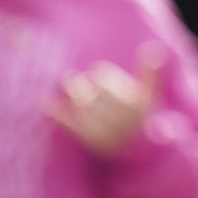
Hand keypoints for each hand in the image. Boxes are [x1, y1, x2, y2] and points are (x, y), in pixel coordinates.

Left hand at [46, 42, 163, 156]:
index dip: (101, 73)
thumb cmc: (143, 116)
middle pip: (95, 95)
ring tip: (66, 81)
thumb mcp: (152, 94)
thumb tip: (152, 46)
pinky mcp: (89, 142)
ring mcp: (103, 132)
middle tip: (74, 75)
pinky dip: (57, 114)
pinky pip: (71, 126)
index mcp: (134, 105)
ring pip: (83, 109)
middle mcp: (119, 119)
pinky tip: (46, 102)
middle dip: (83, 83)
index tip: (96, 69)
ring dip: (72, 93)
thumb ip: (151, 71)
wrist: (139, 151)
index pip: (112, 84)